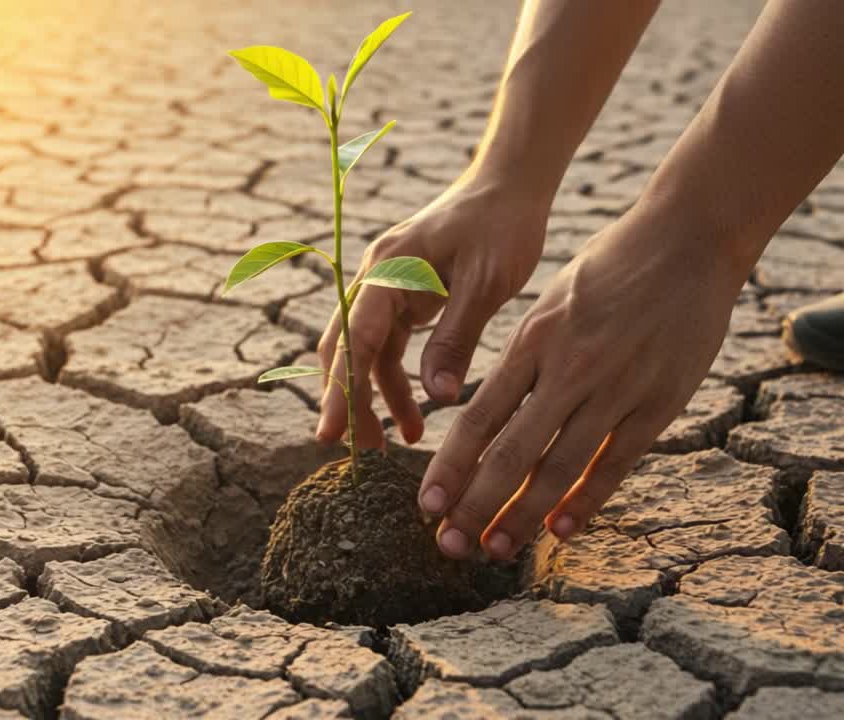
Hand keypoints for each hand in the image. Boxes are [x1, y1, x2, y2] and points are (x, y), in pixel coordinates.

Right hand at [316, 179, 549, 448]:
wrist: (512, 182)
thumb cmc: (502, 224)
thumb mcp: (485, 283)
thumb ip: (456, 339)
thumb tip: (438, 398)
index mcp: (389, 270)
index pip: (354, 338)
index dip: (340, 390)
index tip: (331, 433)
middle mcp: (377, 277)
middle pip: (344, 348)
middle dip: (346, 400)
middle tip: (355, 451)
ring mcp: (388, 286)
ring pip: (366, 352)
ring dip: (375, 397)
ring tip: (395, 444)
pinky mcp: (407, 295)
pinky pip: (390, 346)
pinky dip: (398, 380)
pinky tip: (418, 413)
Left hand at [419, 206, 746, 560]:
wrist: (688, 239)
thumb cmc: (609, 266)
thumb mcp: (550, 301)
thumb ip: (525, 357)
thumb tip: (488, 409)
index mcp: (533, 340)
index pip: (480, 417)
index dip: (452, 467)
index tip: (427, 505)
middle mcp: (569, 369)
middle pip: (512, 452)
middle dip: (475, 505)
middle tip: (448, 546)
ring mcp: (616, 388)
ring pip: (560, 466)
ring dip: (524, 515)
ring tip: (495, 549)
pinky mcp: (660, 401)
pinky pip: (616, 461)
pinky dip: (586, 499)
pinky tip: (560, 530)